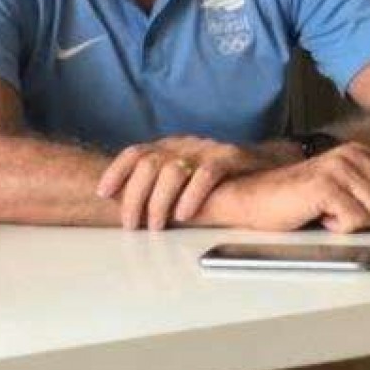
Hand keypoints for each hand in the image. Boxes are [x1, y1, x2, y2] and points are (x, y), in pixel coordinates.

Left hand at [96, 137, 277, 229]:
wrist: (267, 165)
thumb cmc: (220, 177)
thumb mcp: (184, 175)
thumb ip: (159, 184)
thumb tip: (128, 206)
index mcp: (168, 146)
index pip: (134, 153)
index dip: (116, 171)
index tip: (102, 193)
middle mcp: (184, 144)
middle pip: (148, 164)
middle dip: (135, 197)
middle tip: (130, 224)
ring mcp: (206, 149)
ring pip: (173, 170)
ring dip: (160, 201)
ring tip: (156, 225)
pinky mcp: (231, 157)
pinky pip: (207, 174)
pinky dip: (192, 195)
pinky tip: (185, 215)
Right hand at [227, 142, 369, 232]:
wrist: (252, 199)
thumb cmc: (296, 200)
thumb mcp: (347, 196)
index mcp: (359, 152)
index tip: (360, 207)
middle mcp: (351, 155)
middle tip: (343, 214)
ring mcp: (338, 169)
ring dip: (355, 223)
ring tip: (328, 213)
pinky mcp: (324, 186)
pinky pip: (356, 221)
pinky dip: (338, 228)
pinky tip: (317, 216)